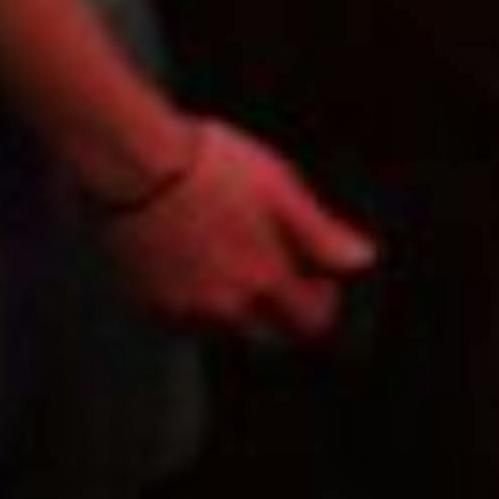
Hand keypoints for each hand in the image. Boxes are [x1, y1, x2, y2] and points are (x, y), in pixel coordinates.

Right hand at [97, 118, 374, 343]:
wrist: (134, 163)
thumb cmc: (210, 166)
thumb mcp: (278, 186)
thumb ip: (321, 232)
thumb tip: (363, 260)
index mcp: (264, 284)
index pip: (311, 323)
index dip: (322, 301)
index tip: (318, 277)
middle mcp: (226, 311)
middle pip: (269, 336)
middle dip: (281, 311)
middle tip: (276, 268)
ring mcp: (184, 312)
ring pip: (226, 329)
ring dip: (238, 308)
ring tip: (230, 256)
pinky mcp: (148, 304)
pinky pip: (184, 319)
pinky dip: (196, 302)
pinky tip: (193, 262)